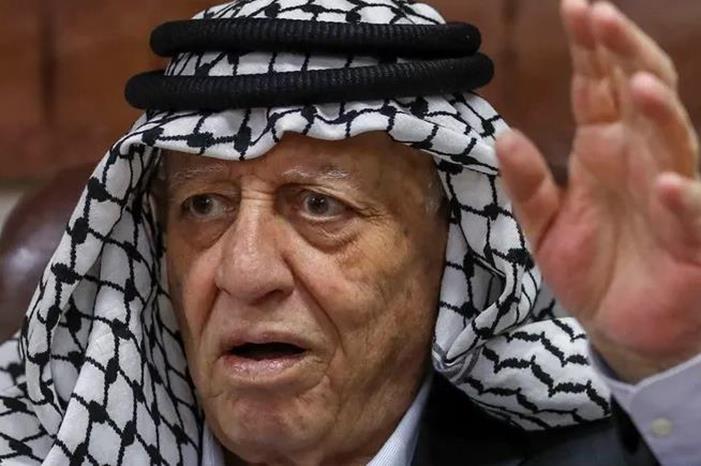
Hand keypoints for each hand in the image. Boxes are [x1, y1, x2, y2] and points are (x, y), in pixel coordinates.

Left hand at [495, 0, 700, 382]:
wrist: (619, 327)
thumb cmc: (589, 268)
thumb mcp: (544, 226)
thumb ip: (527, 184)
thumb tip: (503, 136)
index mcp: (605, 150)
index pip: (599, 87)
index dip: (590, 49)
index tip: (575, 8)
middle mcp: (641, 161)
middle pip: (640, 95)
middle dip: (623, 54)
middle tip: (600, 17)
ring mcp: (671, 196)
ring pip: (674, 143)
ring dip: (657, 114)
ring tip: (635, 85)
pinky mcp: (692, 242)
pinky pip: (691, 215)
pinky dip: (682, 198)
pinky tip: (667, 183)